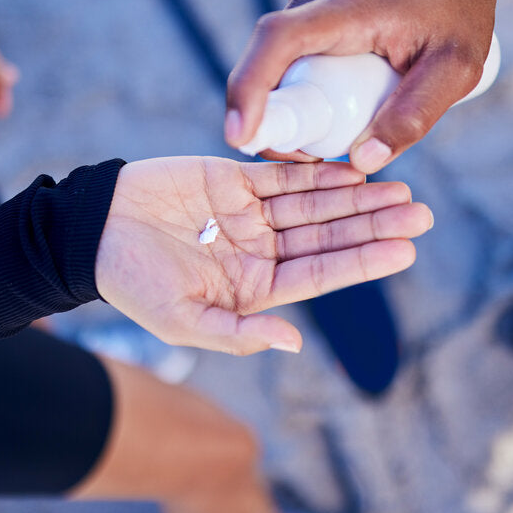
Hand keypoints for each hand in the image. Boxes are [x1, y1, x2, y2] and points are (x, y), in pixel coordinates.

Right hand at [94, 157, 432, 355]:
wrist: (91, 231)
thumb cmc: (133, 284)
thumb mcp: (183, 321)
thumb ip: (238, 334)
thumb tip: (294, 342)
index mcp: (255, 288)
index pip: (321, 274)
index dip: (363, 261)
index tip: (405, 249)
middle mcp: (262, 250)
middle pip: (330, 236)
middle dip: (374, 225)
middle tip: (421, 214)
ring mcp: (251, 213)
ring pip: (316, 203)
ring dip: (358, 197)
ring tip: (400, 189)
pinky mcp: (235, 178)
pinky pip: (285, 174)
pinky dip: (318, 171)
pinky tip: (353, 170)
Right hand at [226, 0, 506, 173]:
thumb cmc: (461, 0)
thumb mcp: (457, 67)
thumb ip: (415, 114)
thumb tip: (363, 161)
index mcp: (348, 7)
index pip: (276, 42)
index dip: (249, 89)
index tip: (239, 136)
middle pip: (268, 63)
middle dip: (274, 118)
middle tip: (309, 159)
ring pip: (281, 61)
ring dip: (294, 101)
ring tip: (337, 131)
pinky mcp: (315, 4)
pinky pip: (296, 51)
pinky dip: (305, 83)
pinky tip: (339, 102)